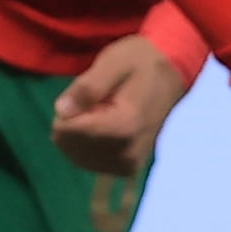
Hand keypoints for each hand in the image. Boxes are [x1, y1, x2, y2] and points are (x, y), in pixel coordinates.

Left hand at [50, 32, 193, 176]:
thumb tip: (61, 111)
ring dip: (79, 133)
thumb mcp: (112, 62)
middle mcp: (127, 153)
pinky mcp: (127, 169)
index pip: (68, 130)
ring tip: (103, 111)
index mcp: (124, 126)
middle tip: (97, 101)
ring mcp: (128, 165)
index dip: (67, 108)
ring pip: (75, 155)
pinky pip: (87, 162)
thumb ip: (87, 87)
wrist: (169, 76)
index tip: (86, 94)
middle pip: (69, 145)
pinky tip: (102, 126)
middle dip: (73, 121)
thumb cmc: (139, 63)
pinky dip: (86, 144)